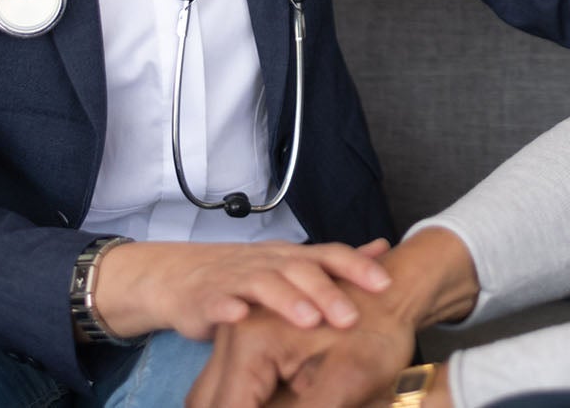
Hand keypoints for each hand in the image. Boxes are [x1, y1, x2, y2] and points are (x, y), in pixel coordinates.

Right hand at [186, 228, 478, 407]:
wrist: (185, 275)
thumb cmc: (250, 274)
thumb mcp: (296, 264)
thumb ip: (338, 260)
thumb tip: (383, 248)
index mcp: (293, 257)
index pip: (330, 255)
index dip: (357, 268)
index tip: (385, 285)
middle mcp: (270, 262)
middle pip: (301, 270)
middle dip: (327, 293)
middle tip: (350, 318)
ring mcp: (238, 278)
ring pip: (264, 284)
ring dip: (287, 300)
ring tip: (308, 321)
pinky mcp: (209, 298)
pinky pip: (219, 301)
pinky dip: (228, 308)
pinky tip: (239, 317)